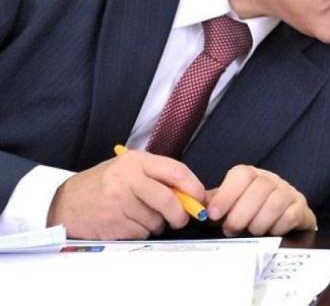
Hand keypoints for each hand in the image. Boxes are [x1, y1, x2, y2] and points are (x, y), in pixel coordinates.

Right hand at [48, 149, 205, 239]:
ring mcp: (117, 201)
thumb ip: (158, 177)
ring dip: (157, 225)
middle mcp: (127, 178)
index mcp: (136, 161)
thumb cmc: (104, 185)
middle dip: (180, 214)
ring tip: (142, 217)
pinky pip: (140, 233)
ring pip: (156, 220)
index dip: (194, 188)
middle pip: (168, 200)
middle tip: (180, 219)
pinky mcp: (111, 223)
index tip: (200, 199)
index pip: (176, 171)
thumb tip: (191, 196)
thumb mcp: (129, 170)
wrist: (64, 202)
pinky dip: (141, 233)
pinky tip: (128, 224)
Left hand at [205, 165, 315, 235]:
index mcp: (251, 175)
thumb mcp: (230, 203)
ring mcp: (288, 192)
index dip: (226, 195)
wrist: (283, 215)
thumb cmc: (251, 209)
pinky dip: (276, 228)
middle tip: (231, 230)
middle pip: (259, 189)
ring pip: (275, 203)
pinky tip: (269, 232)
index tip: (213, 215)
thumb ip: (214, 204)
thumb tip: (193, 207)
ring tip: (250, 231)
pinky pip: (290, 216)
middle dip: (241, 214)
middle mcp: (271, 179)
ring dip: (258, 223)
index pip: (241, 175)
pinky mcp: (300, 207)